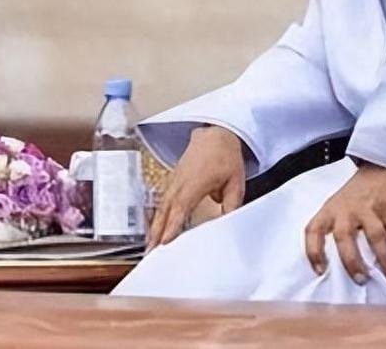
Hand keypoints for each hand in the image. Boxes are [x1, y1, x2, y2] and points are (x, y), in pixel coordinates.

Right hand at [147, 125, 245, 249]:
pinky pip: (163, 200)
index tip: (165, 241)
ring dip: (154, 225)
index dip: (172, 226)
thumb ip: (231, 204)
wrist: (216, 134)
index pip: (181, 208)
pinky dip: (158, 215)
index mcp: (195, 184)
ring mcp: (174, 180)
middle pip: (165, 211)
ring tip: (149, 245)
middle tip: (150, 252)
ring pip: (161, 206)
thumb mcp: (236, 181)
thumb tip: (227, 221)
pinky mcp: (173, 180)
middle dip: (157, 232)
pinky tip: (155, 227)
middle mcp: (180, 183)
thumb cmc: (225, 156)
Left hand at [304, 162, 385, 284]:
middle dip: (352, 260)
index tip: (320, 271)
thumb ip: (334, 229)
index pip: (313, 230)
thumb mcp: (337, 207)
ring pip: (375, 236)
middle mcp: (346, 209)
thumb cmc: (357, 194)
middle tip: (361, 280)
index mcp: (330, 211)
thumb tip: (334, 266)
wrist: (381, 166)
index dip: (313, 251)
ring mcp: (369, 206)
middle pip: (344, 236)